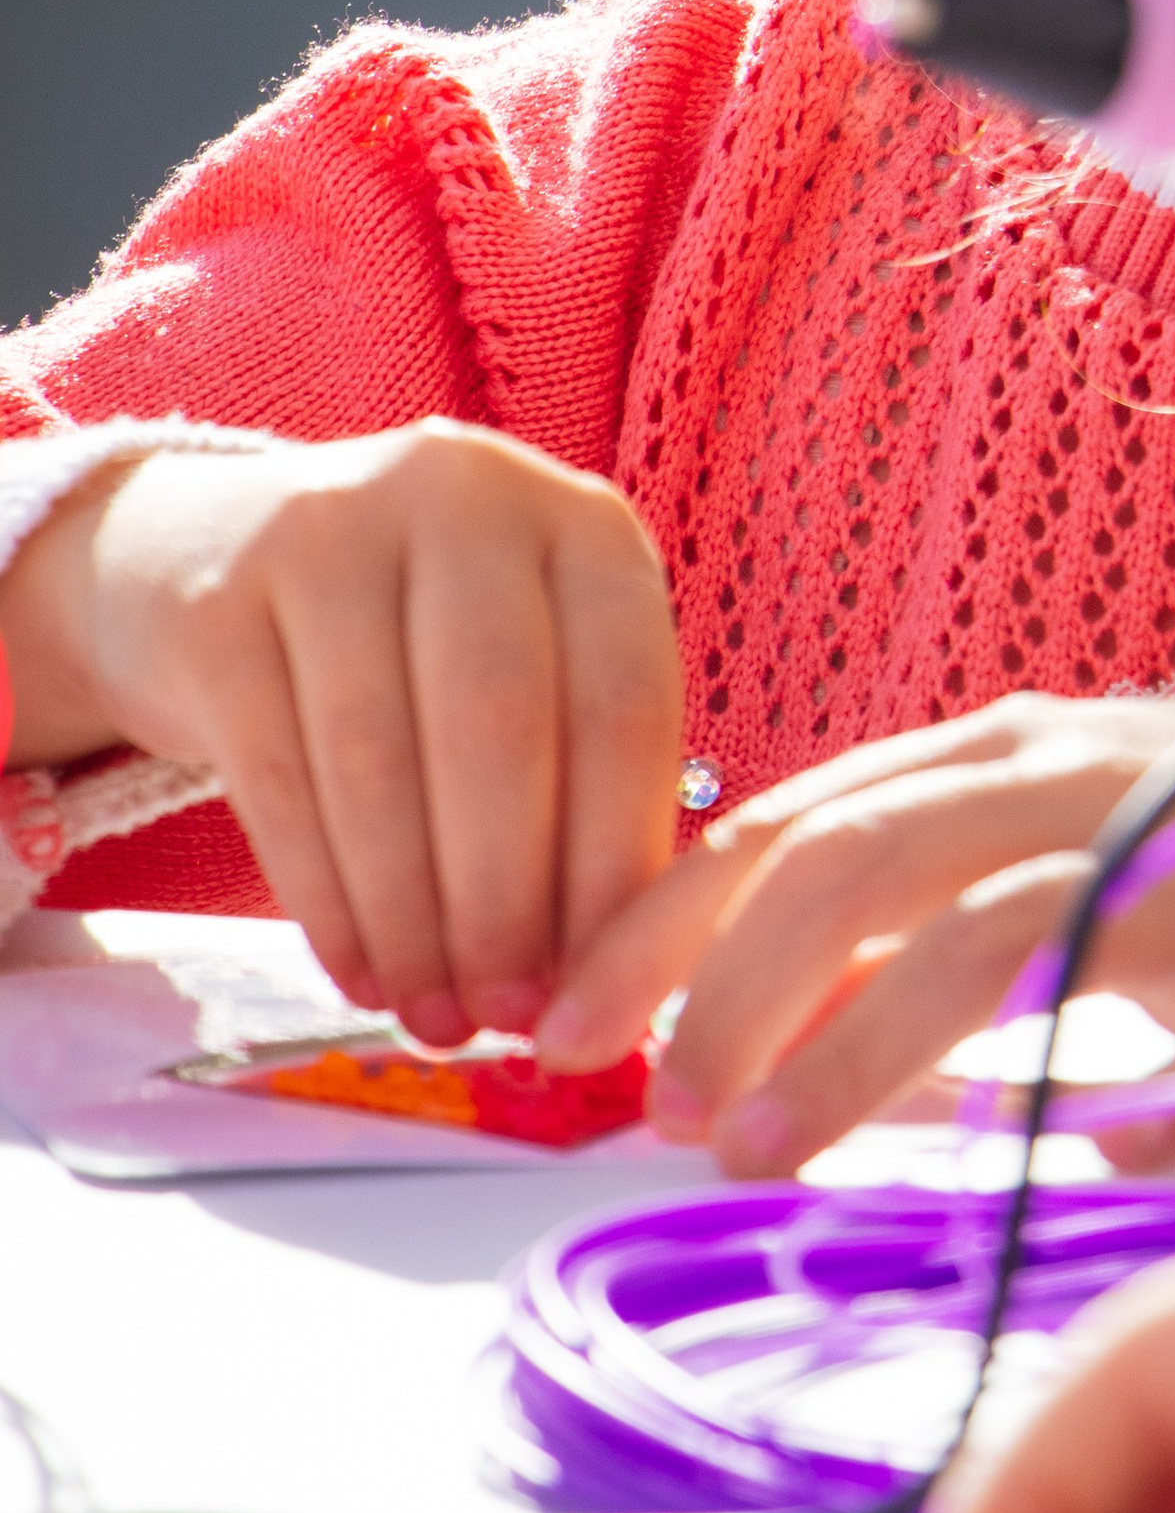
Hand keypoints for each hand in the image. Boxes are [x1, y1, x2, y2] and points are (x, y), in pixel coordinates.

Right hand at [0, 424, 685, 1043]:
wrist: (212, 555)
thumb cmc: (419, 646)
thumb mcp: (533, 670)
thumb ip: (581, 789)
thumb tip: (613, 976)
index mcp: (583, 524)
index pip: (623, 705)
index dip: (614, 862)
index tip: (604, 985)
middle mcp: (464, 495)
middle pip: (499, 729)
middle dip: (507, 900)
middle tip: (505, 1017)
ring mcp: (330, 529)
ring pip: (381, 764)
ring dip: (413, 920)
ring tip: (434, 1014)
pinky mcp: (220, 596)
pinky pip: (279, 778)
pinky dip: (327, 897)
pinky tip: (358, 969)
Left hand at [540, 689, 1174, 1167]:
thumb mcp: (1091, 858)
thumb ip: (958, 925)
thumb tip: (807, 1044)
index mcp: (1006, 749)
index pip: (791, 817)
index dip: (663, 917)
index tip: (565, 1023)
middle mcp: (1072, 766)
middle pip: (845, 852)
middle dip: (712, 979)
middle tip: (638, 1102)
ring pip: (967, 919)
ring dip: (842, 1044)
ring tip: (757, 1147)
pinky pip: (1167, 993)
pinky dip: (1086, 1071)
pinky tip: (1039, 1152)